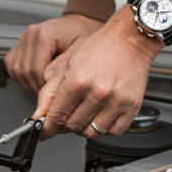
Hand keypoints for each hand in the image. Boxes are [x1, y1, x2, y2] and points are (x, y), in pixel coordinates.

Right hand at [5, 14, 102, 92]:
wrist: (78, 24)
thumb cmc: (81, 35)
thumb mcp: (80, 50)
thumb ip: (63, 65)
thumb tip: (47, 79)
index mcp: (44, 34)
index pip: (36, 70)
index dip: (44, 86)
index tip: (55, 91)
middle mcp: (30, 34)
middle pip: (24, 72)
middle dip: (36, 87)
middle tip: (50, 92)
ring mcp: (22, 39)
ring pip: (16, 71)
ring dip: (28, 83)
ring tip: (43, 86)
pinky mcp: (18, 44)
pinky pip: (11, 65)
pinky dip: (20, 76)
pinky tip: (34, 78)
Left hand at [33, 7, 162, 139]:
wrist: (130, 39)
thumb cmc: (100, 48)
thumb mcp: (68, 64)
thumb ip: (51, 92)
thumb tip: (39, 115)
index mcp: (79, 80)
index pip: (57, 116)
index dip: (47, 126)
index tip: (44, 131)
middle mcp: (98, 93)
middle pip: (73, 126)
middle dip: (65, 124)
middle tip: (67, 113)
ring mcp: (117, 101)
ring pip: (91, 132)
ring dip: (84, 127)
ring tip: (84, 112)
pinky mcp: (132, 107)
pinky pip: (113, 132)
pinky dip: (104, 128)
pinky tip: (101, 115)